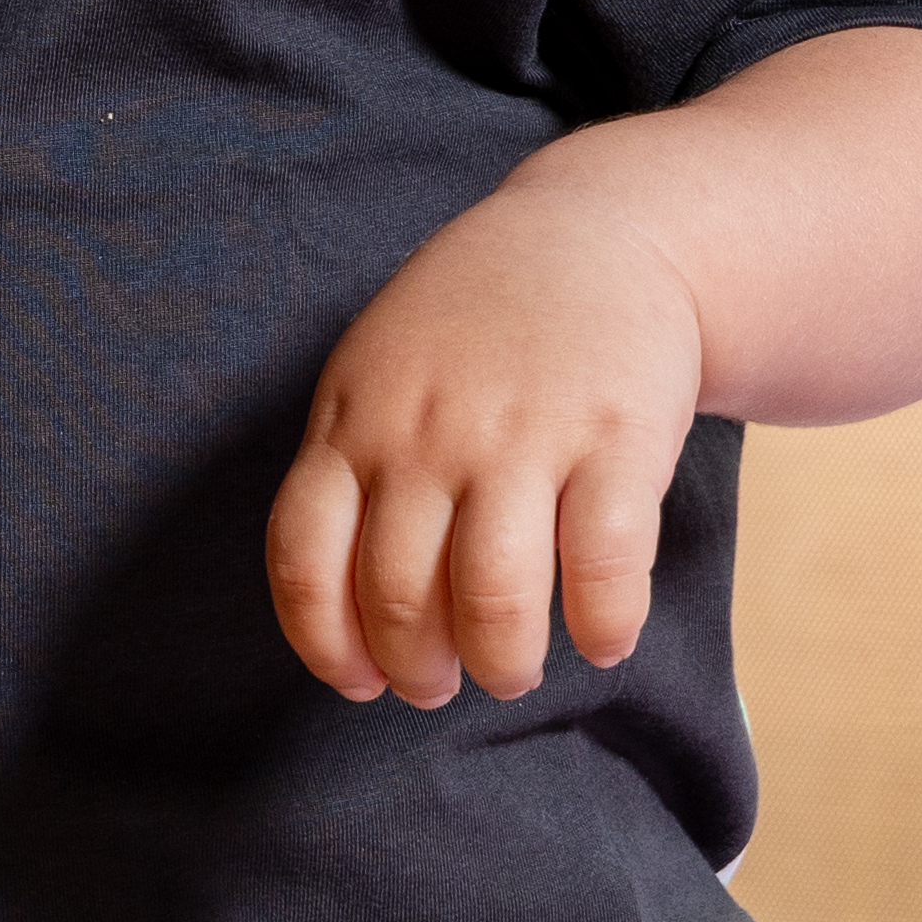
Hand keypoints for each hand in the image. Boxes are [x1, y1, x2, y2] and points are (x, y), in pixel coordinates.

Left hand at [266, 175, 707, 704]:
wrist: (596, 236)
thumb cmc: (470, 329)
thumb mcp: (375, 376)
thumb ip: (350, 471)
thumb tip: (345, 612)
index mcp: (353, 422)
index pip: (304, 558)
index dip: (324, 641)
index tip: (355, 681)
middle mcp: (426, 435)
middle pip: (397, 595)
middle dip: (415, 668)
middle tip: (437, 685)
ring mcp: (522, 435)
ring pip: (492, 599)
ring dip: (501, 663)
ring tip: (510, 672)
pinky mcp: (617, 438)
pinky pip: (603, 565)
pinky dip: (602, 625)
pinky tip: (601, 640)